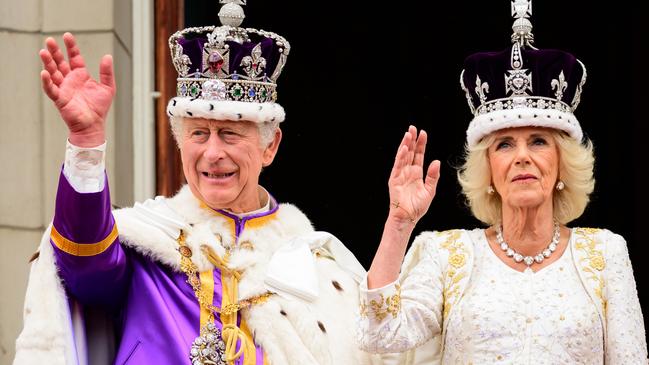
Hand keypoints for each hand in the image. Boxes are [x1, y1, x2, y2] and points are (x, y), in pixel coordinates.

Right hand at [39, 32, 115, 146]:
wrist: (94, 125)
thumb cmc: (99, 108)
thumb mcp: (108, 87)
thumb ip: (107, 72)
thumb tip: (107, 56)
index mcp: (81, 75)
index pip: (74, 57)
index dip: (71, 47)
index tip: (67, 36)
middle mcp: (70, 80)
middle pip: (60, 62)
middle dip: (55, 51)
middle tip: (50, 40)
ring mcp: (63, 88)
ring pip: (53, 73)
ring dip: (48, 63)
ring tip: (43, 52)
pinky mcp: (59, 99)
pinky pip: (51, 89)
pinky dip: (47, 81)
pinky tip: (44, 73)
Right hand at [388, 126, 440, 224]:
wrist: (408, 218)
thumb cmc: (417, 207)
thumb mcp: (430, 190)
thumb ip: (433, 176)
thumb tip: (436, 161)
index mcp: (417, 174)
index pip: (418, 155)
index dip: (421, 144)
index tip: (423, 133)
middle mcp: (408, 172)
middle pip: (410, 153)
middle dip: (412, 140)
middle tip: (413, 128)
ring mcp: (400, 175)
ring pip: (403, 156)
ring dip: (405, 145)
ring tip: (408, 134)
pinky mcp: (394, 180)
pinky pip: (397, 166)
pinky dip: (400, 157)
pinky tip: (404, 148)